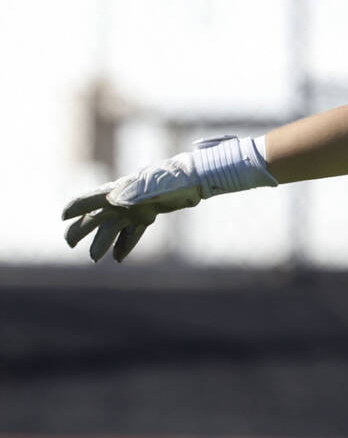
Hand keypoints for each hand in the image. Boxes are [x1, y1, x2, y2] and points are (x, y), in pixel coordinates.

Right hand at [62, 153, 203, 261]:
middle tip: (70, 244)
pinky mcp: (147, 214)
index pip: (91, 198)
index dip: (76, 207)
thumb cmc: (172, 180)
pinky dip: (125, 244)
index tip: (63, 216)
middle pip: (97, 217)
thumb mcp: (152, 186)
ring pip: (113, 228)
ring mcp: (134, 207)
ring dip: (103, 243)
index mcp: (119, 190)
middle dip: (81, 230)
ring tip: (94, 259)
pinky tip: (118, 258)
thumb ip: (133, 193)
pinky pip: (132, 232)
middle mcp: (123, 200)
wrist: (193, 179)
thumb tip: (113, 201)